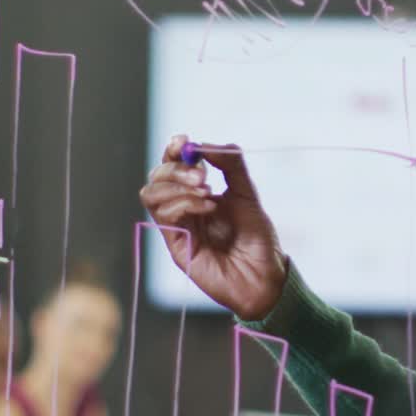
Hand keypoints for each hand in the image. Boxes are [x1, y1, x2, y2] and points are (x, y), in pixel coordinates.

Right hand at [139, 135, 287, 319]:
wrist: (264, 274)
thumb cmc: (256, 238)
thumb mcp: (247, 193)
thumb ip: (231, 164)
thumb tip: (204, 144)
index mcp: (197, 193)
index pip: (173, 165)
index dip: (173, 150)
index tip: (184, 141)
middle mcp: (183, 208)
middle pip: (157, 177)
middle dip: (175, 168)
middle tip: (202, 176)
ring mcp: (177, 226)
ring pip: (151, 194)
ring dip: (176, 186)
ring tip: (206, 192)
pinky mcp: (175, 244)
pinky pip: (164, 216)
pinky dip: (184, 204)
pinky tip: (208, 208)